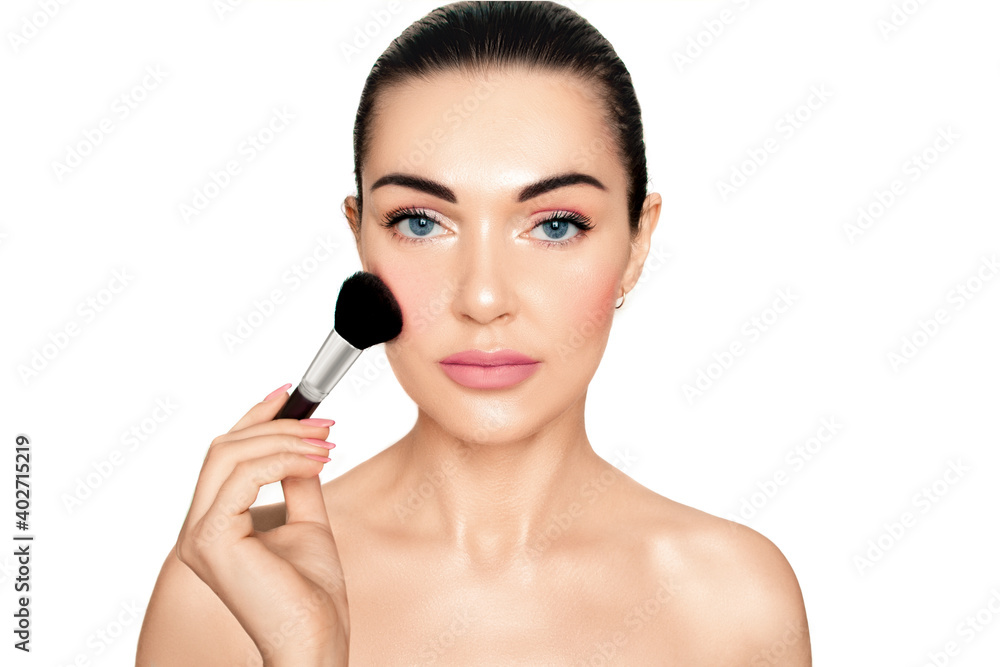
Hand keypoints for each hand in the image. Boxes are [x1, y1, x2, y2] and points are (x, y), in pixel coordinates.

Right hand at [174, 386, 348, 665]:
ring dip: (286, 440)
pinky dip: (283, 459)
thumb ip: (297, 482)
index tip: (289, 393)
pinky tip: (316, 461)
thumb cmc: (311, 593)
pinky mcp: (212, 538)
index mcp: (213, 524)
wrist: (316, 636)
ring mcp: (198, 535)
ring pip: (230, 455)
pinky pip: (244, 476)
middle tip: (325, 425)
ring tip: (327, 444)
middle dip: (277, 426)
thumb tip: (304, 444)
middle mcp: (197, 528)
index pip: (224, 455)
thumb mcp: (307, 521)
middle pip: (224, 448)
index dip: (254, 417)